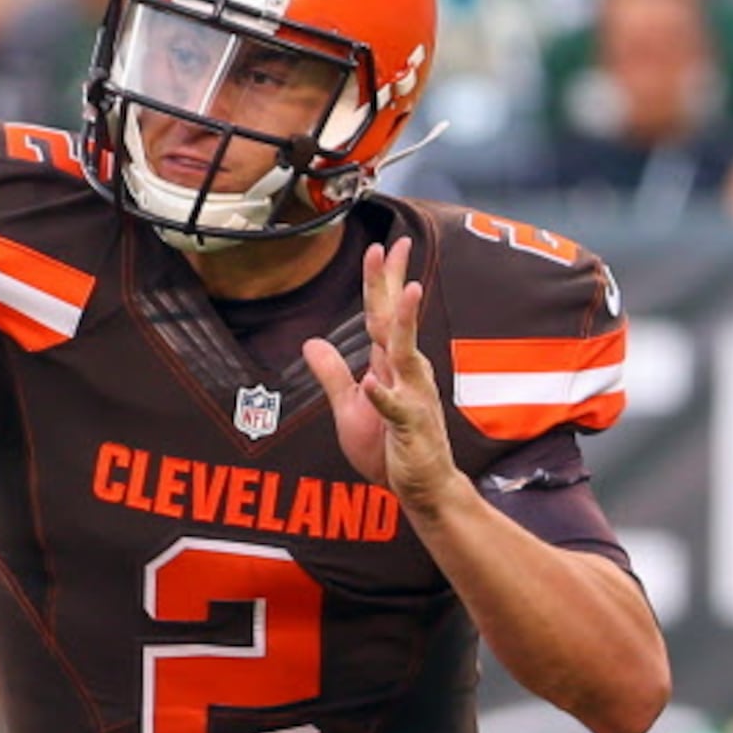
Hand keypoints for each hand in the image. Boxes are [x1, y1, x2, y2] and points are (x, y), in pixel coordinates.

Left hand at [300, 238, 458, 511]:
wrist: (420, 488)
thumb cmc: (389, 448)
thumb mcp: (349, 407)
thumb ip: (333, 374)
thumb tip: (311, 342)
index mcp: (390, 366)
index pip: (382, 316)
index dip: (379, 283)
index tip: (379, 247)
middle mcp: (406, 374)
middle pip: (395, 321)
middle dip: (393, 283)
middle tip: (394, 244)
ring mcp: (411, 399)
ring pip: (405, 355)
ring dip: (405, 324)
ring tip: (407, 291)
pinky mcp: (410, 429)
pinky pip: (396, 409)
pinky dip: (385, 396)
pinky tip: (373, 383)